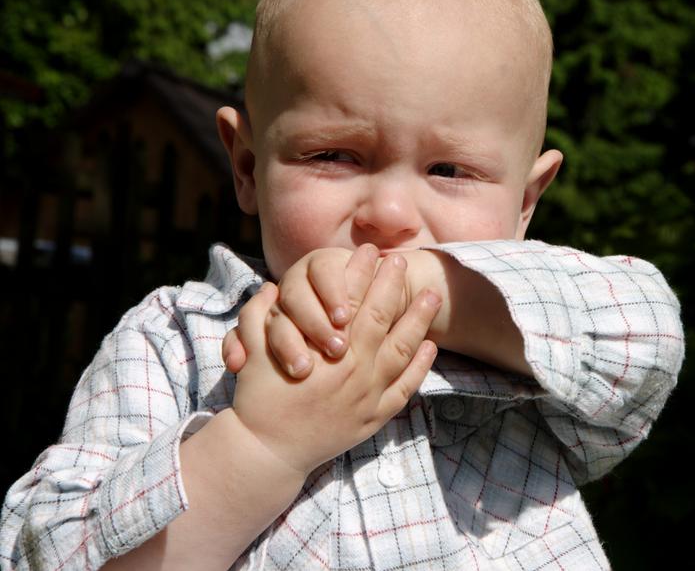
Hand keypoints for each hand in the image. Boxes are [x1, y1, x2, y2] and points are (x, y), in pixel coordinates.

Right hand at [231, 255, 440, 474]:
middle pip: (381, 316)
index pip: (351, 299)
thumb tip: (270, 288)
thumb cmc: (260, 397)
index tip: (372, 252)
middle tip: (403, 262)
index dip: (362, 272)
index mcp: (325, 346)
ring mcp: (368, 392)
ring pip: (402, 349)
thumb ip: (259, 315)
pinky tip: (430, 347)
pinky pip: (406, 387)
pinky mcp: (374, 416)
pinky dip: (421, 366)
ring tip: (431, 297)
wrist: (269, 451)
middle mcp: (352, 365)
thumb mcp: (253, 350)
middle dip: (393, 285)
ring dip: (419, 319)